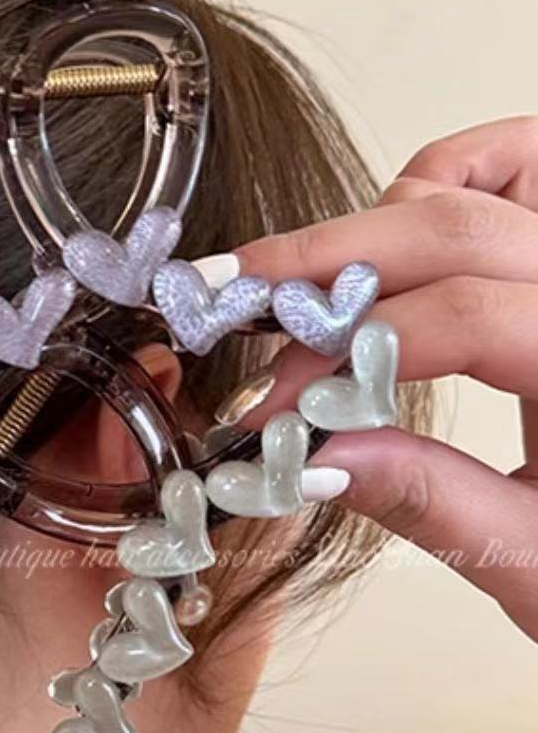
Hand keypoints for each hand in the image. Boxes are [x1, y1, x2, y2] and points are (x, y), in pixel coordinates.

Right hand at [231, 116, 537, 642]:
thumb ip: (430, 501)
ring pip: (474, 183)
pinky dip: (436, 183)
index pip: (462, 318)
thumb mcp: (535, 565)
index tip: (264, 406)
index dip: (345, 352)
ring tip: (295, 289)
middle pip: (453, 228)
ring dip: (373, 225)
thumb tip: (306, 455)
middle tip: (226, 299)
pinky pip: (511, 166)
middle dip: (324, 263)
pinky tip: (382, 245)